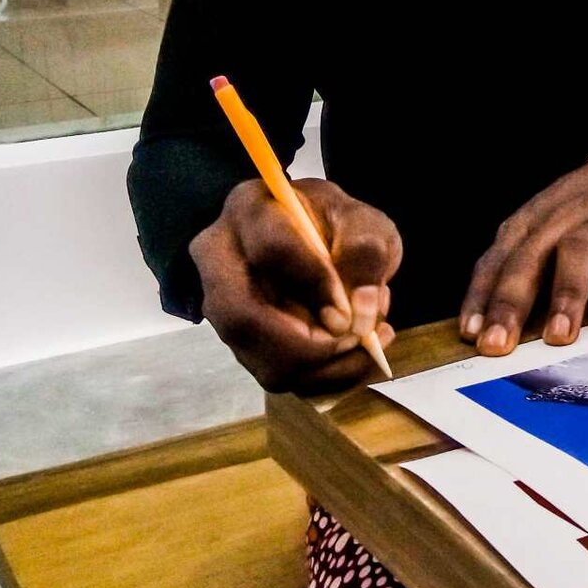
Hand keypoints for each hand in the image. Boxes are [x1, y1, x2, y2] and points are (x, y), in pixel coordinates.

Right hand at [191, 178, 402, 392]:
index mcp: (250, 209)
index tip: (354, 304)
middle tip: (358, 340)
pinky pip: (277, 377)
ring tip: (366, 343)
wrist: (320, 244)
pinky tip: (355, 355)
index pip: (271, 249)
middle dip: (309, 344)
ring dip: (324, 367)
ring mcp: (224, 308)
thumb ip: (367, 252)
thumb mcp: (365, 223)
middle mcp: (219, 260)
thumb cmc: (338, 227)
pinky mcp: (242, 343)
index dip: (316, 282)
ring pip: (259, 358)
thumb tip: (362, 310)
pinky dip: (324, 378)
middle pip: (242, 317)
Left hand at [460, 158, 587, 356]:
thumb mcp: (541, 231)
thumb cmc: (581, 214)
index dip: (481, 298)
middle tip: (499, 344)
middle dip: (511, 305)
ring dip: (566, 296)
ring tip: (558, 335)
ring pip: (578, 255)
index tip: (471, 334)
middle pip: (528, 261)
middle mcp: (559, 221)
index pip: (496, 262)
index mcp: (527, 224)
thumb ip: (518, 273)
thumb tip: (489, 330)